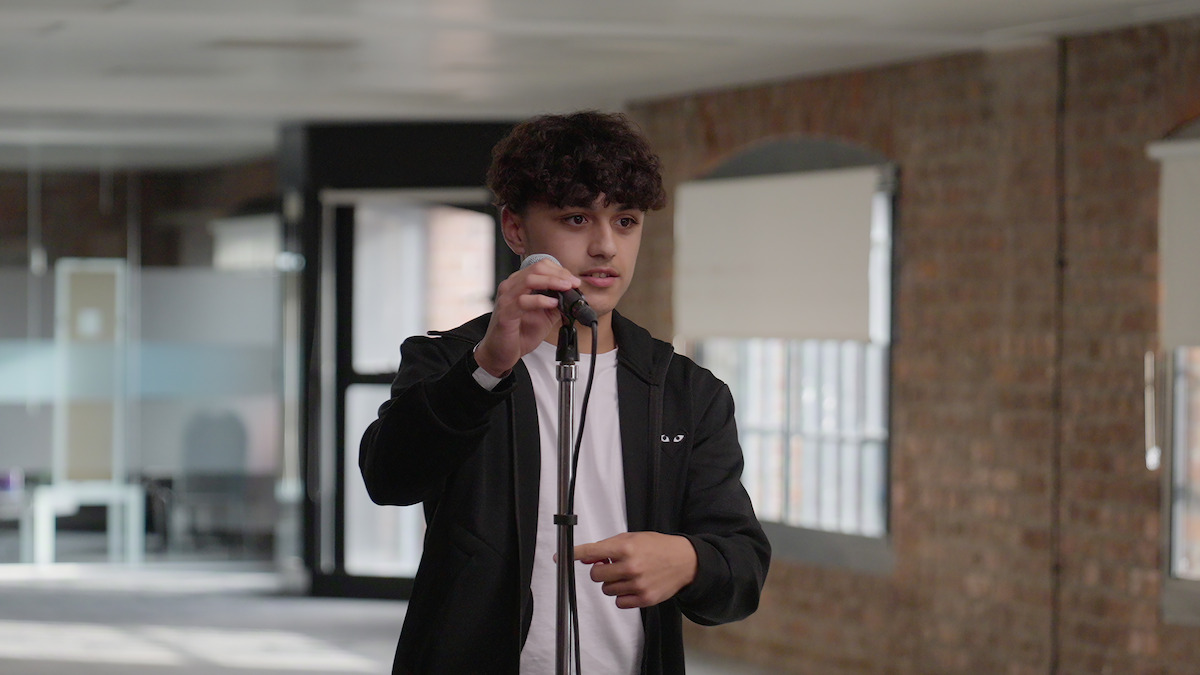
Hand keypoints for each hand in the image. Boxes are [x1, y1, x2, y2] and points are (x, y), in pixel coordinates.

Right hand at [474, 259, 579, 376]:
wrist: (501, 352)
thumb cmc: (519, 333)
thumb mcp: (544, 315)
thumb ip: (556, 303)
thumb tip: (572, 295)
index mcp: (519, 283)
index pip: (540, 266)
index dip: (559, 270)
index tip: (573, 281)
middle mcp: (511, 287)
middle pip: (537, 268)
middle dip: (559, 274)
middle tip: (573, 283)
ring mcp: (506, 298)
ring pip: (530, 280)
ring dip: (552, 282)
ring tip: (567, 288)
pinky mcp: (505, 313)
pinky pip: (523, 301)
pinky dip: (541, 300)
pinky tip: (553, 303)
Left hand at [574, 532, 697, 608]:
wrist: (684, 561)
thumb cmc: (657, 547)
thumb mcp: (633, 538)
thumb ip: (608, 547)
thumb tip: (585, 558)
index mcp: (626, 547)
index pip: (592, 551)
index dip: (574, 554)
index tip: (561, 557)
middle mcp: (630, 566)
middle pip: (595, 575)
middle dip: (600, 571)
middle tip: (611, 566)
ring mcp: (637, 584)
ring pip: (606, 590)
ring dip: (612, 583)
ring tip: (627, 575)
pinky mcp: (644, 599)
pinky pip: (618, 602)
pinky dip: (621, 596)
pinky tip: (632, 586)